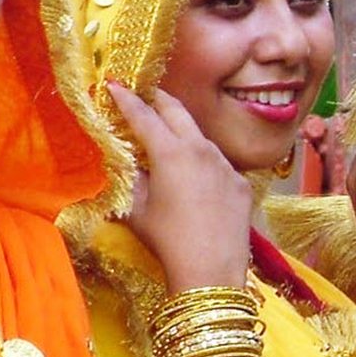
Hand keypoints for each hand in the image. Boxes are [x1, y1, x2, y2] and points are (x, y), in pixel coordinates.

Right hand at [109, 84, 254, 289]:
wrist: (211, 271)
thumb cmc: (167, 241)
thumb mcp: (137, 209)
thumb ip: (131, 178)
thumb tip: (129, 162)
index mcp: (171, 152)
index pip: (144, 115)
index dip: (126, 99)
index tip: (115, 85)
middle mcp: (202, 150)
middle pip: (177, 111)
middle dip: (158, 99)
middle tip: (144, 95)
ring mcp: (226, 165)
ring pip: (200, 137)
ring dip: (182, 132)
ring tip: (168, 138)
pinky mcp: (240, 183)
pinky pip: (218, 164)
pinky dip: (202, 162)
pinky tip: (195, 179)